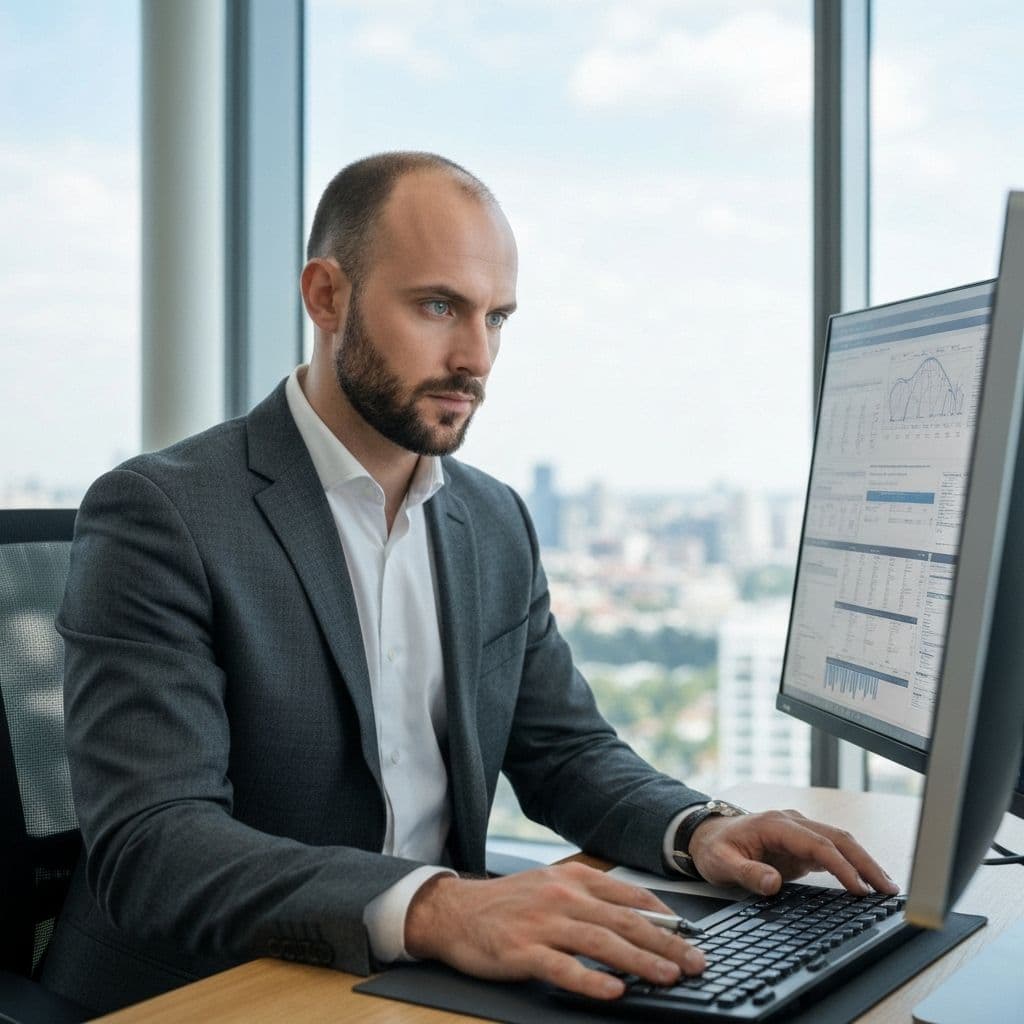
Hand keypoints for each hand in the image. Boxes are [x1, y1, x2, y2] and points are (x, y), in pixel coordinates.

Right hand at [404, 862, 705, 999]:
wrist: (456, 911)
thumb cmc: (510, 902)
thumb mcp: (552, 887)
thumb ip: (592, 900)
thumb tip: (641, 919)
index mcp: (573, 879)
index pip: (630, 897)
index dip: (666, 920)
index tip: (692, 938)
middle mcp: (562, 897)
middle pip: (624, 922)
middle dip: (666, 944)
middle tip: (695, 963)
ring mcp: (542, 924)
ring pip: (601, 943)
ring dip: (640, 962)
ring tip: (667, 977)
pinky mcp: (523, 952)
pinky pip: (564, 968)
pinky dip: (592, 981)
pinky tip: (614, 992)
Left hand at [688, 808, 900, 896]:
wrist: (705, 836)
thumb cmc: (714, 848)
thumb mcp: (722, 863)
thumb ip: (747, 873)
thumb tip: (773, 883)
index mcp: (775, 825)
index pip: (818, 843)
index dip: (841, 865)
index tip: (859, 888)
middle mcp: (792, 823)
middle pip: (837, 838)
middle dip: (865, 862)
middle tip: (889, 889)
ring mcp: (798, 832)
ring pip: (839, 842)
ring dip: (864, 862)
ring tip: (887, 887)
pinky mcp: (800, 844)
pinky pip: (832, 852)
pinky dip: (852, 864)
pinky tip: (867, 882)